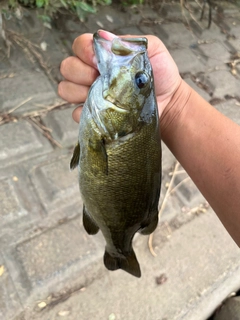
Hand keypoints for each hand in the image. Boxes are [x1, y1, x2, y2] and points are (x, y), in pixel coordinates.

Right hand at [58, 30, 185, 128]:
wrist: (168, 102)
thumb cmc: (161, 75)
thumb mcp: (152, 50)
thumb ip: (130, 41)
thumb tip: (104, 38)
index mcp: (103, 56)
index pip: (79, 46)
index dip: (85, 52)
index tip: (100, 62)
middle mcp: (91, 73)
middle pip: (67, 67)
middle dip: (81, 73)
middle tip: (100, 79)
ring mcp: (90, 94)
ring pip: (65, 89)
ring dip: (79, 92)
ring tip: (101, 97)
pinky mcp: (93, 115)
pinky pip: (76, 113)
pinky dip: (85, 113)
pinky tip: (102, 113)